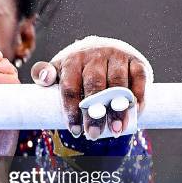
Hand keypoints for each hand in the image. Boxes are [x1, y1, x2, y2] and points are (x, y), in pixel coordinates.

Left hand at [31, 41, 148, 139]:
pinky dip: (138, 97)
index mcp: (73, 60)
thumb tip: (43, 78)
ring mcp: (117, 57)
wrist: (102, 47)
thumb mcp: (58, 69)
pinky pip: (139, 78)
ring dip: (118, 109)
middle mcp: (95, 56)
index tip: (74, 131)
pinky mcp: (135, 61)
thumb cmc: (76, 67)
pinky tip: (135, 114)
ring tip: (116, 130)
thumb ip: (44, 74)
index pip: (70, 87)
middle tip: (93, 135)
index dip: (72, 110)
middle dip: (94, 113)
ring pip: (118, 84)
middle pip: (94, 87)